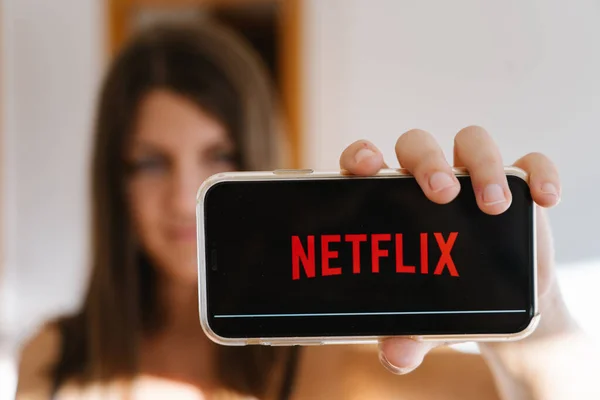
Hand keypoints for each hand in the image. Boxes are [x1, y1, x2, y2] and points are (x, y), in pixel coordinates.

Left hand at [339, 126, 566, 373]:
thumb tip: (396, 356)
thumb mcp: (423, 322)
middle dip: (427, 162)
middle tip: (440, 194)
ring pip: (471, 142)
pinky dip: (538, 172)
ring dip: (482, 165)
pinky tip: (543, 198)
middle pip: (417, 145)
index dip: (361, 154)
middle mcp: (427, 183)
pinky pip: (529, 163)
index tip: (365, 165)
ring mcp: (472, 180)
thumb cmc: (446, 302)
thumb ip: (404, 338)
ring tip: (493, 205)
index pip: (367, 163)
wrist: (499, 307)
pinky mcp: (515, 187)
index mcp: (391, 203)